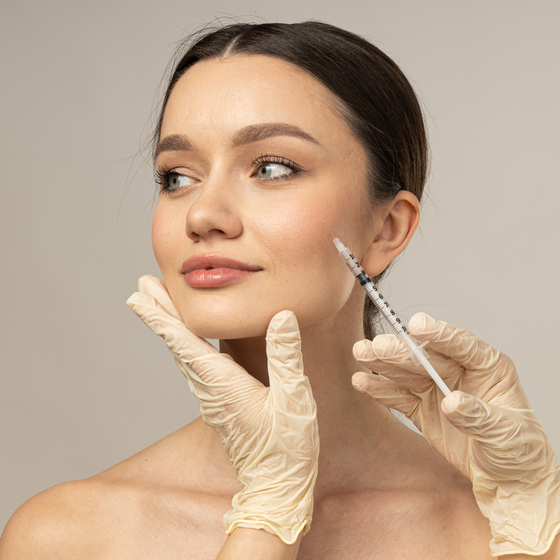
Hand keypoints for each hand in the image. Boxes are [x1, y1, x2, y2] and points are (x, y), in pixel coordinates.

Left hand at [126, 275, 318, 544]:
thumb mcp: (293, 398)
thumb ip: (286, 356)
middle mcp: (210, 389)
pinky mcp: (220, 404)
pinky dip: (185, 345)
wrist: (277, 487)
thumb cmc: (286, 447)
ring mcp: (212, 398)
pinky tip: (189, 339)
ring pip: (184, 355)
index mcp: (223, 384)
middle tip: (142, 287)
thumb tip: (282, 316)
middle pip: (178, 344)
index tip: (138, 297)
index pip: (185, 343)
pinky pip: (196, 367)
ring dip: (170, 327)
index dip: (161, 317)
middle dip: (160, 313)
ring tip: (159, 304)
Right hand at [352, 312, 559, 555]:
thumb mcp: (506, 434)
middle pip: (427, 357)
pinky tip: (362, 381)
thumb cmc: (518, 452)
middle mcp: (460, 373)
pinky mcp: (423, 409)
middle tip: (377, 346)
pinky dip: (380, 389)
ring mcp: (438, 390)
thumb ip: (478, 416)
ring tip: (361, 353)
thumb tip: (452, 401)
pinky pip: (399, 397)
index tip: (416, 324)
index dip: (439, 334)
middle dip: (401, 351)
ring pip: (407, 373)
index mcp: (488, 368)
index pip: (462, 345)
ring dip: (383, 364)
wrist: (507, 481)